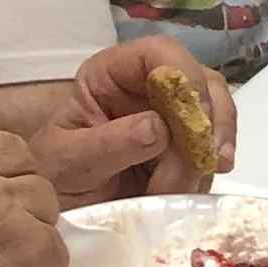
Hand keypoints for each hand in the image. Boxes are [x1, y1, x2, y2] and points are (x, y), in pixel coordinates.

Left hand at [37, 34, 237, 201]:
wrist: (59, 213)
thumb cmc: (52, 177)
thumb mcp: (66, 160)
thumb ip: (107, 144)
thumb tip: (158, 129)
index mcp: (112, 75)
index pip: (159, 52)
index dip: (184, 74)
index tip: (193, 116)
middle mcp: (147, 90)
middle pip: (202, 82)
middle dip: (209, 122)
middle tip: (205, 160)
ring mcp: (171, 121)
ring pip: (215, 120)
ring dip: (204, 157)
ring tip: (173, 191)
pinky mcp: (183, 152)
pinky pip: (211, 155)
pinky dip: (204, 175)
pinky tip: (183, 193)